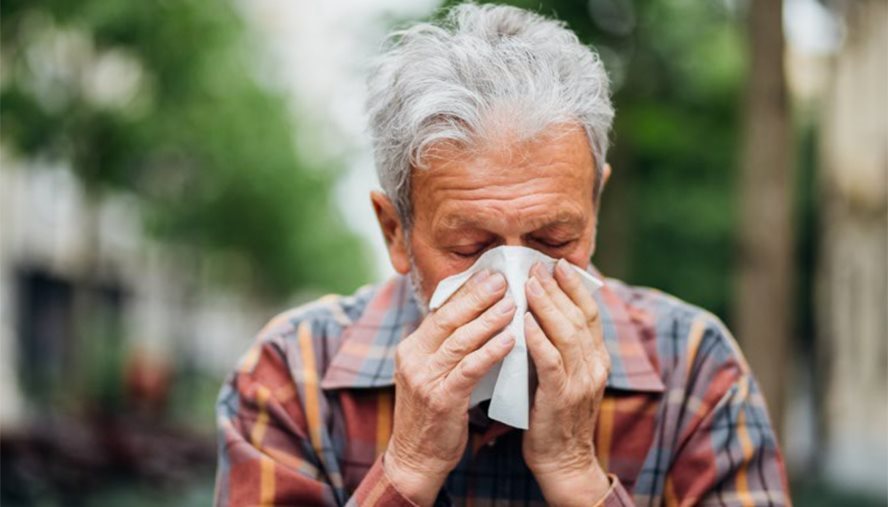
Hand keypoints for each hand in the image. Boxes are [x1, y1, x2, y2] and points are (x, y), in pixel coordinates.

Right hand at [384, 270, 515, 505]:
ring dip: (488, 319)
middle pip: (449, 318)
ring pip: (460, 340)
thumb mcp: (432, 375)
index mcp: (412, 348)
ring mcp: (425, 378)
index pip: (441, 311)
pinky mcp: (441, 399)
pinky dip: (491, 351)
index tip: (490, 274)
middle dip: (477, 296)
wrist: (416, 458)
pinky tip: (511, 339)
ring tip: (512, 303)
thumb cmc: (433, 415)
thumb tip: (476, 318)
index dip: (466, 291)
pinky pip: (469, 368)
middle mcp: (414, 358)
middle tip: (503, 279)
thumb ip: (448, 348)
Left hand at [522, 259, 610, 505]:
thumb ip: (556, 344)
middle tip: (536, 265)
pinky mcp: (562, 396)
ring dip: (546, 306)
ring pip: (567, 333)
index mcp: (598, 357)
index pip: (589, 312)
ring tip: (528, 284)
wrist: (563, 459)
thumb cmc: (554, 412)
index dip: (574, 286)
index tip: (557, 263)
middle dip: (556, 288)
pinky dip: (538, 339)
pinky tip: (525, 322)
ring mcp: (582, 381)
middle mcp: (596, 365)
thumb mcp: (563, 373)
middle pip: (578, 316)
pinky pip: (551, 361)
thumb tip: (536, 309)